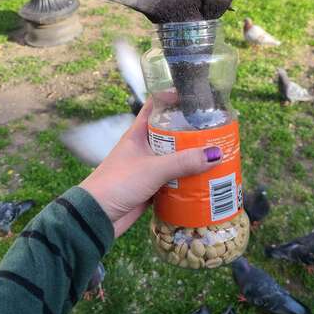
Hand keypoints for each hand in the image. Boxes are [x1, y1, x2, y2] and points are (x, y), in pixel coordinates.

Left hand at [79, 99, 222, 236]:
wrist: (96, 216)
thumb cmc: (118, 183)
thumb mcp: (153, 169)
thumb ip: (183, 162)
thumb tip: (215, 154)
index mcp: (138, 134)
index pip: (155, 107)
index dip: (172, 98)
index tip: (194, 96)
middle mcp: (143, 147)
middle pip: (171, 133)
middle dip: (191, 132)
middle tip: (215, 129)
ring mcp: (147, 167)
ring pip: (174, 158)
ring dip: (191, 158)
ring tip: (217, 154)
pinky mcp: (151, 187)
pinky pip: (173, 180)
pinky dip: (187, 180)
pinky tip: (204, 180)